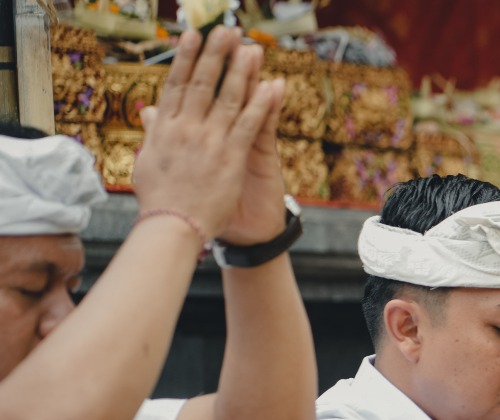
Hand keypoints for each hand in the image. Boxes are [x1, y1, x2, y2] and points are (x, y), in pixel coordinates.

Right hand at [133, 29, 281, 239]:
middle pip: (201, 83)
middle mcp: (185, 129)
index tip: (191, 35)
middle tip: (225, 30)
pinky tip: (270, 86)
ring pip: (226, 98)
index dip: (184, 58)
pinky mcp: (231, 157)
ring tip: (248, 47)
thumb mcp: (148, 162)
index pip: (176, 85)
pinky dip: (260, 104)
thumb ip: (153, 134)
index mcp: (165, 129)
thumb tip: (148, 112)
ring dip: (240, 70)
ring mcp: (209, 141)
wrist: (174, 229)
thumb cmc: (160, 201)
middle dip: (214, 55)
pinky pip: (249, 124)